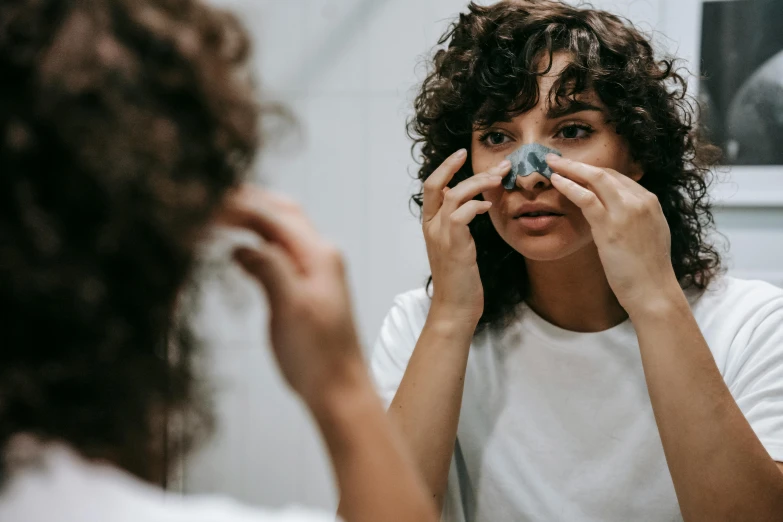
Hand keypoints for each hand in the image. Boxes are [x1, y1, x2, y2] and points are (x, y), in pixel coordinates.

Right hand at [217, 184, 363, 405]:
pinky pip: (281, 252)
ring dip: (253, 218)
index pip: (273, 217)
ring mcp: (316, 271)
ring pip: (282, 231)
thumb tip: (240, 245)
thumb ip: (269, 269)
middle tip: (211, 197)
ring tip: (219, 213)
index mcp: (320, 255)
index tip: (203, 201)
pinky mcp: (308, 287)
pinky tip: (240, 246)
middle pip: (281, 213)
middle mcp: (321, 256)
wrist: (340, 391)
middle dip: (248, 202)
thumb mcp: (290, 308)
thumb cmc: (318, 356)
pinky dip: (258, 241)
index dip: (238, 206)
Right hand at [421, 149, 507, 324]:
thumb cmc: (460, 279)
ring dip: (479, 183)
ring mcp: (440, 236)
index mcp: (430, 225)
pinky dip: (477, 206)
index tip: (461, 154)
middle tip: (480, 157)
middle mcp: (431, 227)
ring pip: (454, 195)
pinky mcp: (454, 246)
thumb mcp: (457, 246)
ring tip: (499, 178)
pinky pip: (462, 215)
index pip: (431, 187)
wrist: (455, 307)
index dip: (445, 167)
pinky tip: (490, 206)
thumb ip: (460, 224)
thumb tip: (477, 203)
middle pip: (435, 185)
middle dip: (455, 166)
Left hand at [547, 155, 679, 312]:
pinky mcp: (611, 227)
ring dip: (570, 168)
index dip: (592, 171)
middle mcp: (640, 201)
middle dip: (578, 164)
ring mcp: (627, 212)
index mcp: (650, 202)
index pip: (617, 177)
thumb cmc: (647, 270)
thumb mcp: (648, 235)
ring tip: (550, 163)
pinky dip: (569, 186)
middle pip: (605, 172)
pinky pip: (586, 198)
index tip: (574, 169)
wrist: (653, 291)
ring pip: (595, 178)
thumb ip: (635, 219)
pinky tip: (555, 182)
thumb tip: (617, 214)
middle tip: (556, 158)